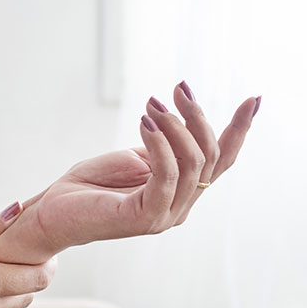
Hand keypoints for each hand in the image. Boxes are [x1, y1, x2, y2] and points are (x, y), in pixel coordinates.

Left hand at [0, 81, 259, 263]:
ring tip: (153, 104)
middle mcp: (180, 207)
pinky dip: (160, 145)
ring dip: (176, 127)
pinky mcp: (143, 218)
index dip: (239, 130)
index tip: (254, 98)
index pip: (221, 161)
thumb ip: (163, 149)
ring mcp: (164, 216)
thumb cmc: (89, 186)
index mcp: (181, 192)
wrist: (52, 213)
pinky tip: (146, 123)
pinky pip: (166, 177)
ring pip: (193, 165)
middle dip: (197, 117)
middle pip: (211, 157)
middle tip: (177, 89)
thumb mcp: (134, 157)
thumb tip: (182, 128)